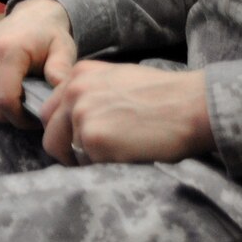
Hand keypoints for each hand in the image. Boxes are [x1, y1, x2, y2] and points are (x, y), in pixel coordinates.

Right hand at [0, 0, 76, 129]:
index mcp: (7, 52)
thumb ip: (62, 71)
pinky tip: (6, 87)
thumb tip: (61, 96)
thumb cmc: (49, 36)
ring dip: (3, 108)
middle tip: (32, 108)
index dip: (22, 119)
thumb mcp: (63, 50)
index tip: (38, 118)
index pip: (5, 100)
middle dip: (14, 116)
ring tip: (22, 97)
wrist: (30, 16)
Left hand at [39, 62, 214, 166]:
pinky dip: (102, 166)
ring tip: (115, 156)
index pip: (53, 109)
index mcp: (79, 74)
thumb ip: (92, 93)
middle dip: (65, 148)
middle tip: (88, 158)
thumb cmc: (165, 96)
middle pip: (50, 131)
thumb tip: (77, 119)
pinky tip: (126, 157)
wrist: (192, 105)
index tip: (79, 140)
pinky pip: (87, 163)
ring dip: (84, 159)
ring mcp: (81, 115)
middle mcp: (73, 91)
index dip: (64, 129)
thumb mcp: (118, 80)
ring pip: (65, 150)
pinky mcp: (93, 139)